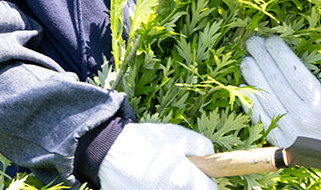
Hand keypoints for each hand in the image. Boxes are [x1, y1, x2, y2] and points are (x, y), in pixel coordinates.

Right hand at [98, 122, 216, 189]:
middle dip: (189, 183)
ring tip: (160, 172)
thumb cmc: (146, 142)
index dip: (206, 180)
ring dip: (173, 185)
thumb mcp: (180, 136)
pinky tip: (149, 178)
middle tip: (176, 169)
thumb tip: (211, 158)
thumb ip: (203, 147)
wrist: (109, 152)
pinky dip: (157, 186)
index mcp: (187, 183)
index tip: (199, 172)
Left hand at [240, 35, 320, 147]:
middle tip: (253, 42)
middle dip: (262, 59)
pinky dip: (250, 101)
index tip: (271, 39)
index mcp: (319, 102)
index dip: (280, 54)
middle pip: (276, 82)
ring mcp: (288, 130)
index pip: (294, 72)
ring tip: (246, 60)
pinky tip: (244, 85)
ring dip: (252, 77)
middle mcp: (301, 117)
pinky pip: (260, 117)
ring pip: (265, 98)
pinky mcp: (278, 139)